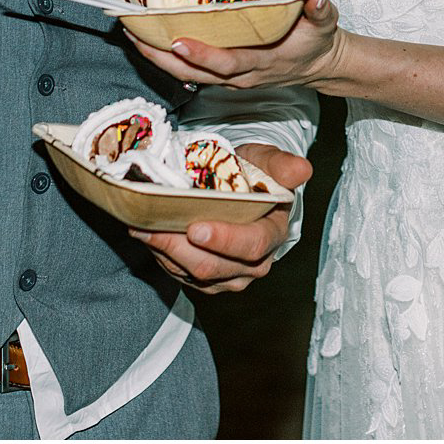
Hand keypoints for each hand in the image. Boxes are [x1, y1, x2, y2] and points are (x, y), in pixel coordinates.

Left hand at [126, 0, 346, 91]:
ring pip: (189, 74)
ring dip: (159, 58)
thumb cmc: (319, 41)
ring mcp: (233, 78)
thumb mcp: (325, 23)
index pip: (227, 63)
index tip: (177, 40)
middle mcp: (243, 74)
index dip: (202, 55)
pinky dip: (170, 58)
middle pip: (195, 73)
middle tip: (135, 36)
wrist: (320, 65)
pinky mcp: (226, 75)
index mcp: (263, 62)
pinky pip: (193, 70)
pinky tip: (152, 42)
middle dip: (162, 58)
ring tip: (133, 36)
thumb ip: (320, 9)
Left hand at [128, 144, 313, 293]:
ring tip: (141, 226)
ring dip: (163, 251)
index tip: (195, 228)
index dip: (223, 239)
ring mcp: (228, 277)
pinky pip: (180, 275)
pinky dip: (160, 255)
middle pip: (214, 266)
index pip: (251, 245)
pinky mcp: (206, 282)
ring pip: (192, 274)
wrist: (241, 193)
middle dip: (179, 247)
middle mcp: (253, 264)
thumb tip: (301, 169)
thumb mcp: (268, 162)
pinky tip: (145, 234)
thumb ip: (282, 165)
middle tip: (151, 226)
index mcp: (273, 235)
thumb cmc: (255, 176)